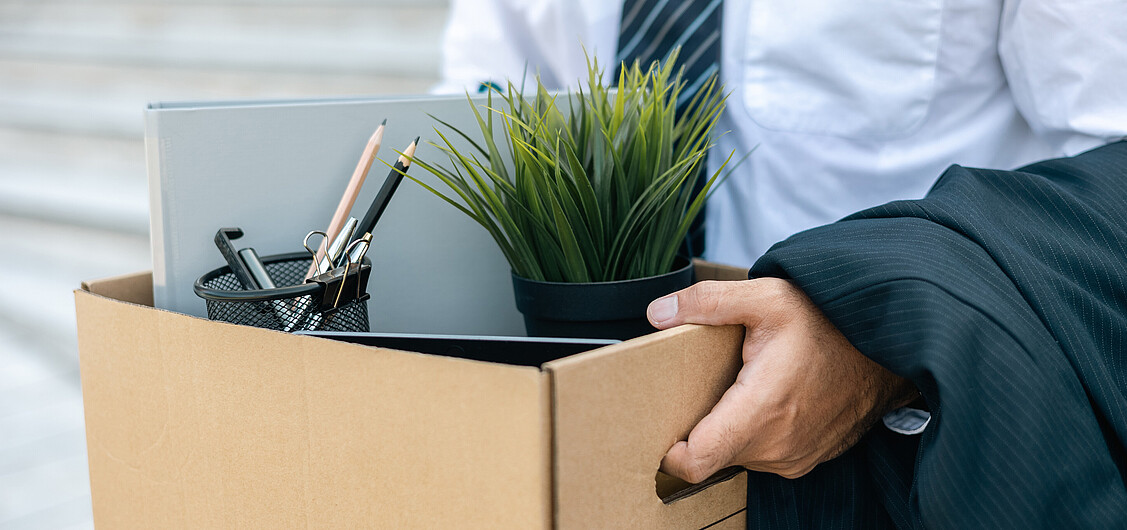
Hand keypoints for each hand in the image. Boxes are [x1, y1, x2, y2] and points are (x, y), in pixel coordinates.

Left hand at [647, 279, 916, 481]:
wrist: (889, 344)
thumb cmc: (829, 320)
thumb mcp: (767, 296)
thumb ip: (707, 303)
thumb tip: (657, 313)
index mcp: (761, 408)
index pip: (697, 460)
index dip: (670, 450)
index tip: (663, 425)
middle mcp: (777, 443)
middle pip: (712, 454)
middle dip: (699, 426)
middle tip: (703, 386)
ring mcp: (794, 456)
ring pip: (737, 455)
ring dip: (730, 428)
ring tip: (740, 387)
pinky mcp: (807, 458)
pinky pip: (764, 454)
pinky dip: (756, 432)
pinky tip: (767, 398)